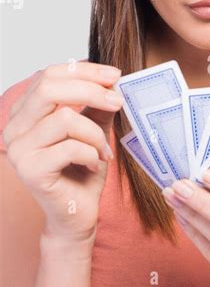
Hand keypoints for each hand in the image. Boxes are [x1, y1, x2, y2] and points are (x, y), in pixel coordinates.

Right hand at [3, 60, 123, 244]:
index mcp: (25, 113)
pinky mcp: (31, 170)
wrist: (76, 215)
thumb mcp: (93, 131)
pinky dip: (91, 153)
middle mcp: (14, 128)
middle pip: (50, 89)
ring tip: (104, 150)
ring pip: (64, 118)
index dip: (83, 71)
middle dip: (91, 91)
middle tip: (118, 102)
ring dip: (95, 134)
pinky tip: (94, 164)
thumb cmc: (82, 172)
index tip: (114, 76)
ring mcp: (19, 150)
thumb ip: (96, 106)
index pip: (49, 75)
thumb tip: (112, 81)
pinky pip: (70, 147)